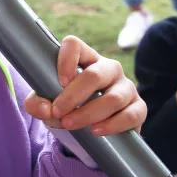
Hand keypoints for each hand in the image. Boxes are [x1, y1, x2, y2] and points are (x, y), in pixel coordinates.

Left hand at [24, 35, 145, 135]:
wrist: (93, 129)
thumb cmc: (69, 107)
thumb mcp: (48, 104)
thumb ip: (38, 104)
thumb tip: (45, 109)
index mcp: (85, 59)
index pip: (75, 45)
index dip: (66, 59)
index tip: (59, 81)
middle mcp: (108, 69)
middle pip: (95, 74)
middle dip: (73, 96)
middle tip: (58, 112)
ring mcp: (126, 87)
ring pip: (113, 98)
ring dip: (89, 113)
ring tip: (71, 124)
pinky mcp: (139, 108)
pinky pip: (131, 115)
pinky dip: (112, 125)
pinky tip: (96, 131)